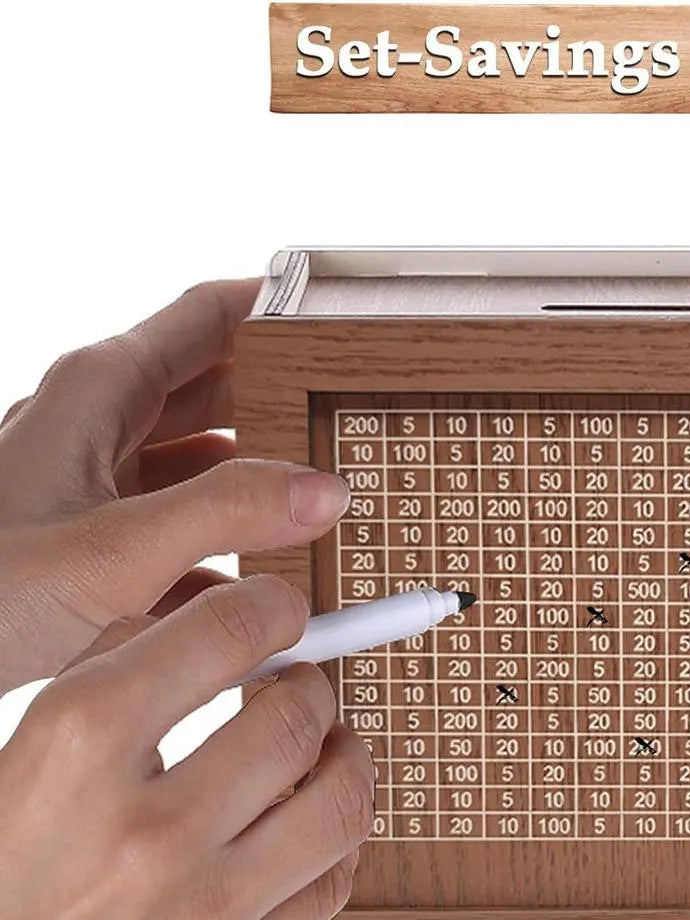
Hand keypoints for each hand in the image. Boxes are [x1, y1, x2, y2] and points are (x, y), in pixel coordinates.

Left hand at [0, 281, 349, 693]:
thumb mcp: (112, 548)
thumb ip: (227, 512)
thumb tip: (323, 490)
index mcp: (99, 394)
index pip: (206, 318)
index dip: (276, 311)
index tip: (340, 323)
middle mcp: (96, 428)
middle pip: (214, 393)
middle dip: (283, 407)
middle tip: (349, 428)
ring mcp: (92, 487)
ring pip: (199, 466)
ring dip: (258, 487)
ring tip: (321, 510)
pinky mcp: (91, 544)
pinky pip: (178, 530)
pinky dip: (225, 552)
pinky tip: (259, 588)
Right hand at [0, 576, 375, 919]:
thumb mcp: (13, 761)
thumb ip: (102, 685)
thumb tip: (194, 625)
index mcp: (76, 748)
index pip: (223, 634)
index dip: (271, 608)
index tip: (281, 611)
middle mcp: (147, 828)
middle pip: (297, 716)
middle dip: (309, 688)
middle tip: (299, 690)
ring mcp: (196, 912)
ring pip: (339, 801)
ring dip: (346, 759)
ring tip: (329, 750)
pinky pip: (329, 886)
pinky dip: (337, 841)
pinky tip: (314, 826)